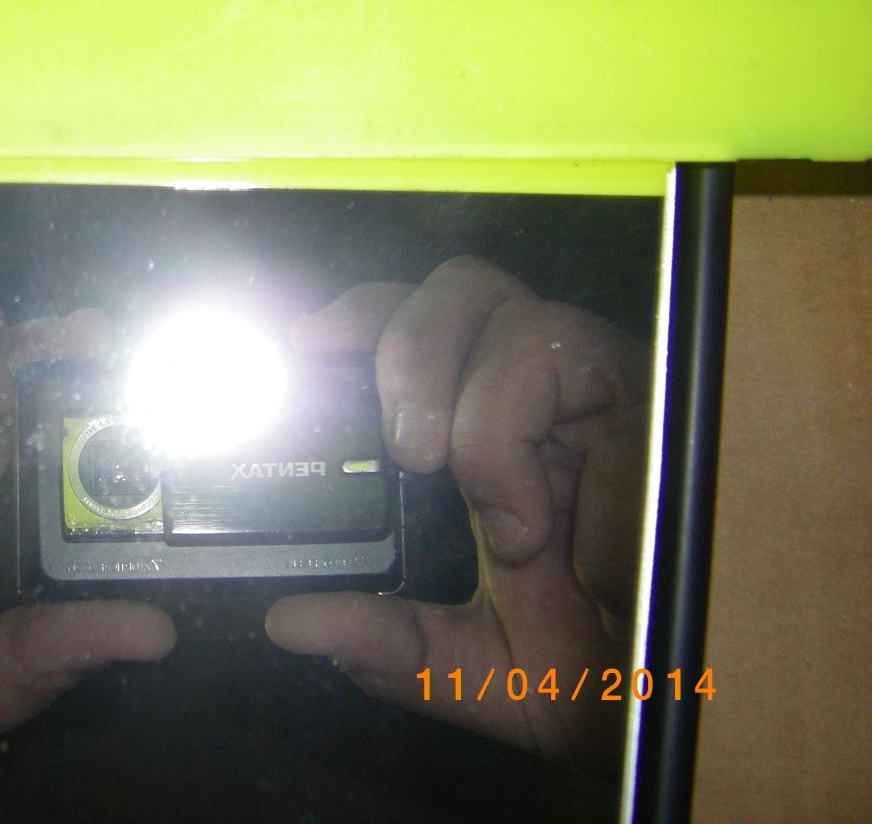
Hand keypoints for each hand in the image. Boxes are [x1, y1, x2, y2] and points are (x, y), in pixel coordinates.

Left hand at [264, 257, 649, 773]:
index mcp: (487, 438)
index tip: (304, 344)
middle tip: (394, 441)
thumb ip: (388, 645)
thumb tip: (291, 623)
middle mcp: (536, 399)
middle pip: (458, 287)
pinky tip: (525, 520)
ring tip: (442, 473)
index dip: (364, 316)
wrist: (694, 698)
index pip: (422, 328)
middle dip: (400, 338)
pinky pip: (546, 356)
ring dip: (446, 387)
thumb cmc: (600, 673)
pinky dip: (503, 436)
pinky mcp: (637, 394)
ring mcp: (588, 391)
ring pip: (498, 306)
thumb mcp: (476, 666)